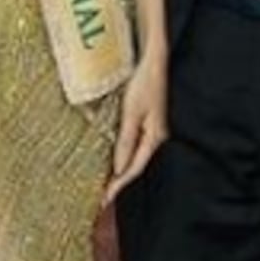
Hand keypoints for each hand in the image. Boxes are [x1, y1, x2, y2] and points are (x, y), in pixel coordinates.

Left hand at [102, 55, 169, 201]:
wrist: (158, 60)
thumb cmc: (146, 82)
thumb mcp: (132, 112)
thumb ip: (126, 141)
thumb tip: (118, 168)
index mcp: (155, 137)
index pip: (134, 169)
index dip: (119, 185)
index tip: (104, 200)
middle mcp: (157, 136)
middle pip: (136, 165)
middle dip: (119, 181)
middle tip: (102, 196)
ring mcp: (154, 128)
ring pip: (136, 155)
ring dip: (121, 168)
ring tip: (105, 181)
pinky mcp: (150, 119)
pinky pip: (136, 143)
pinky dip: (124, 153)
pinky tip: (115, 155)